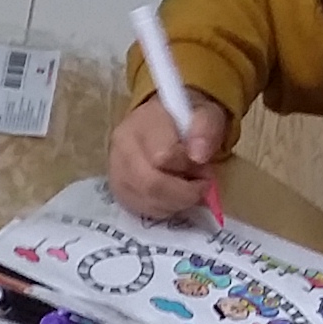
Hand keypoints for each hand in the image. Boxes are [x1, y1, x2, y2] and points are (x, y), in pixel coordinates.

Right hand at [108, 90, 229, 219]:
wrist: (163, 122)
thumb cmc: (188, 120)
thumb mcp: (206, 114)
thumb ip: (206, 129)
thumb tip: (198, 156)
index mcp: (143, 122)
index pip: (164, 156)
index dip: (189, 167)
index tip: (204, 166)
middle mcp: (122, 146)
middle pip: (150, 184)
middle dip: (183, 194)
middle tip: (199, 186)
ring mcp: (116, 169)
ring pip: (145, 200)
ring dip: (175, 203)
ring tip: (187, 189)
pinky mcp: (117, 188)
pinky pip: (139, 209)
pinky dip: (162, 209)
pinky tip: (173, 197)